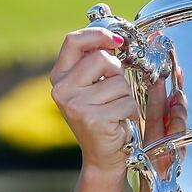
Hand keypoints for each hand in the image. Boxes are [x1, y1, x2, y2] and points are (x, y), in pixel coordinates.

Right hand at [49, 28, 138, 175]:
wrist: (103, 156)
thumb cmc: (104, 118)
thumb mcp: (94, 87)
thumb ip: (98, 65)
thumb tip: (116, 38)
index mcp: (60, 76)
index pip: (73, 41)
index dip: (98, 35)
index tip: (117, 40)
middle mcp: (62, 89)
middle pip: (103, 59)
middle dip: (118, 74)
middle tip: (114, 94)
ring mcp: (75, 104)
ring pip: (119, 83)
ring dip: (126, 97)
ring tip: (116, 112)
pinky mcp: (92, 118)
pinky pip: (126, 102)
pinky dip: (131, 112)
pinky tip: (120, 123)